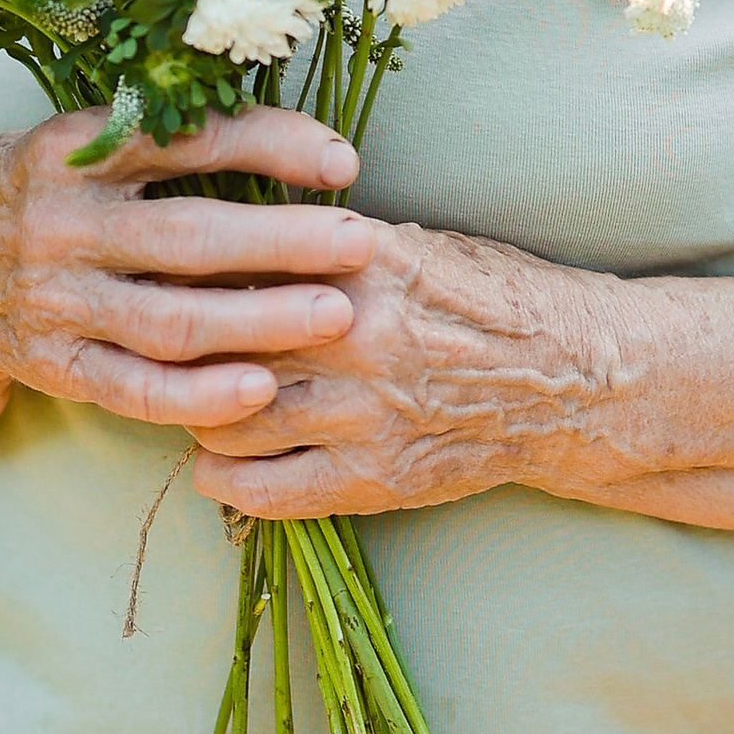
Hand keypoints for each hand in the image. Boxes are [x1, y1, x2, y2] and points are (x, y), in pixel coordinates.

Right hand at [0, 105, 377, 435]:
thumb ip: (151, 134)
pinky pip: (135, 389)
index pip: (186, 140)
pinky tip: (261, 389)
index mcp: (69, 150)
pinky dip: (200, 396)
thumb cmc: (28, 194)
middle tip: (364, 244)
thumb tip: (279, 127)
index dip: (272, 145)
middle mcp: (57, 224)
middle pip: (191, 237)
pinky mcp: (54, 365)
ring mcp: (54, 301)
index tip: (344, 160)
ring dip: (263, 320)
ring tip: (339, 315)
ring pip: (174, 320)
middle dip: (287, 242)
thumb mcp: (69, 143)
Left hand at [186, 218, 593, 521]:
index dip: (188, 273)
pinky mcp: (375, 477)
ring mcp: (363, 413)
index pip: (237, 262)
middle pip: (218, 340)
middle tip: (158, 343)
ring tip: (184, 403)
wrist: (574, 378)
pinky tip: (214, 467)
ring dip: (193, 412)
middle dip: (179, 344)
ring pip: (228, 416)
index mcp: (361, 262)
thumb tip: (232, 243)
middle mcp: (356, 335)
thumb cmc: (492, 299)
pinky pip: (268, 490)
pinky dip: (225, 481)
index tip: (163, 277)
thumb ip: (326, 249)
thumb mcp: (411, 245)